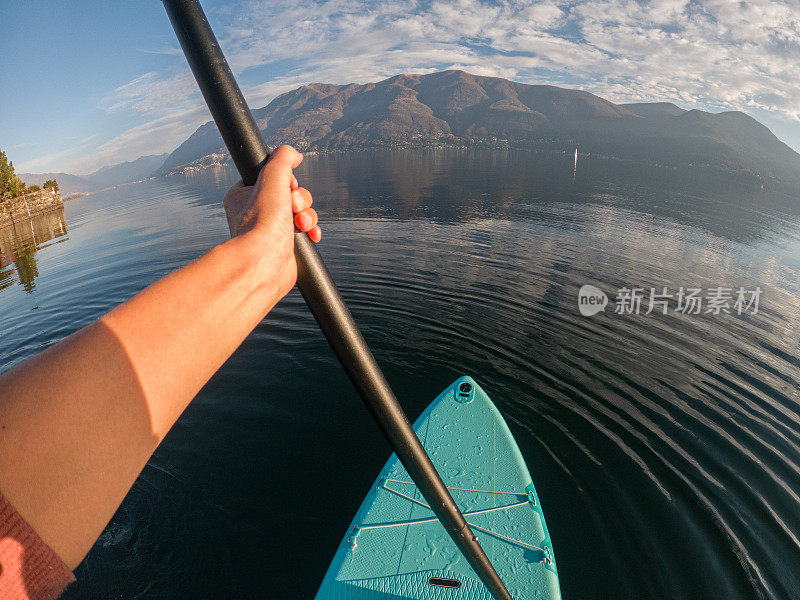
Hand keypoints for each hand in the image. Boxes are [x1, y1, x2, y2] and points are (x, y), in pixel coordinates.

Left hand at [222, 145, 320, 297]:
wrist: (265, 262)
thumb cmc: (262, 224)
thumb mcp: (272, 178)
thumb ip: (283, 159)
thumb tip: (293, 153)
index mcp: (243, 196)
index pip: (271, 177)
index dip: (286, 179)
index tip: (287, 185)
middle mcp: (256, 213)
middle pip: (291, 193)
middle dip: (300, 199)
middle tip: (293, 206)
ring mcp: (272, 231)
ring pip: (301, 212)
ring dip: (308, 215)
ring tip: (301, 224)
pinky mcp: (286, 246)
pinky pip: (306, 230)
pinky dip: (311, 230)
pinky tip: (310, 234)